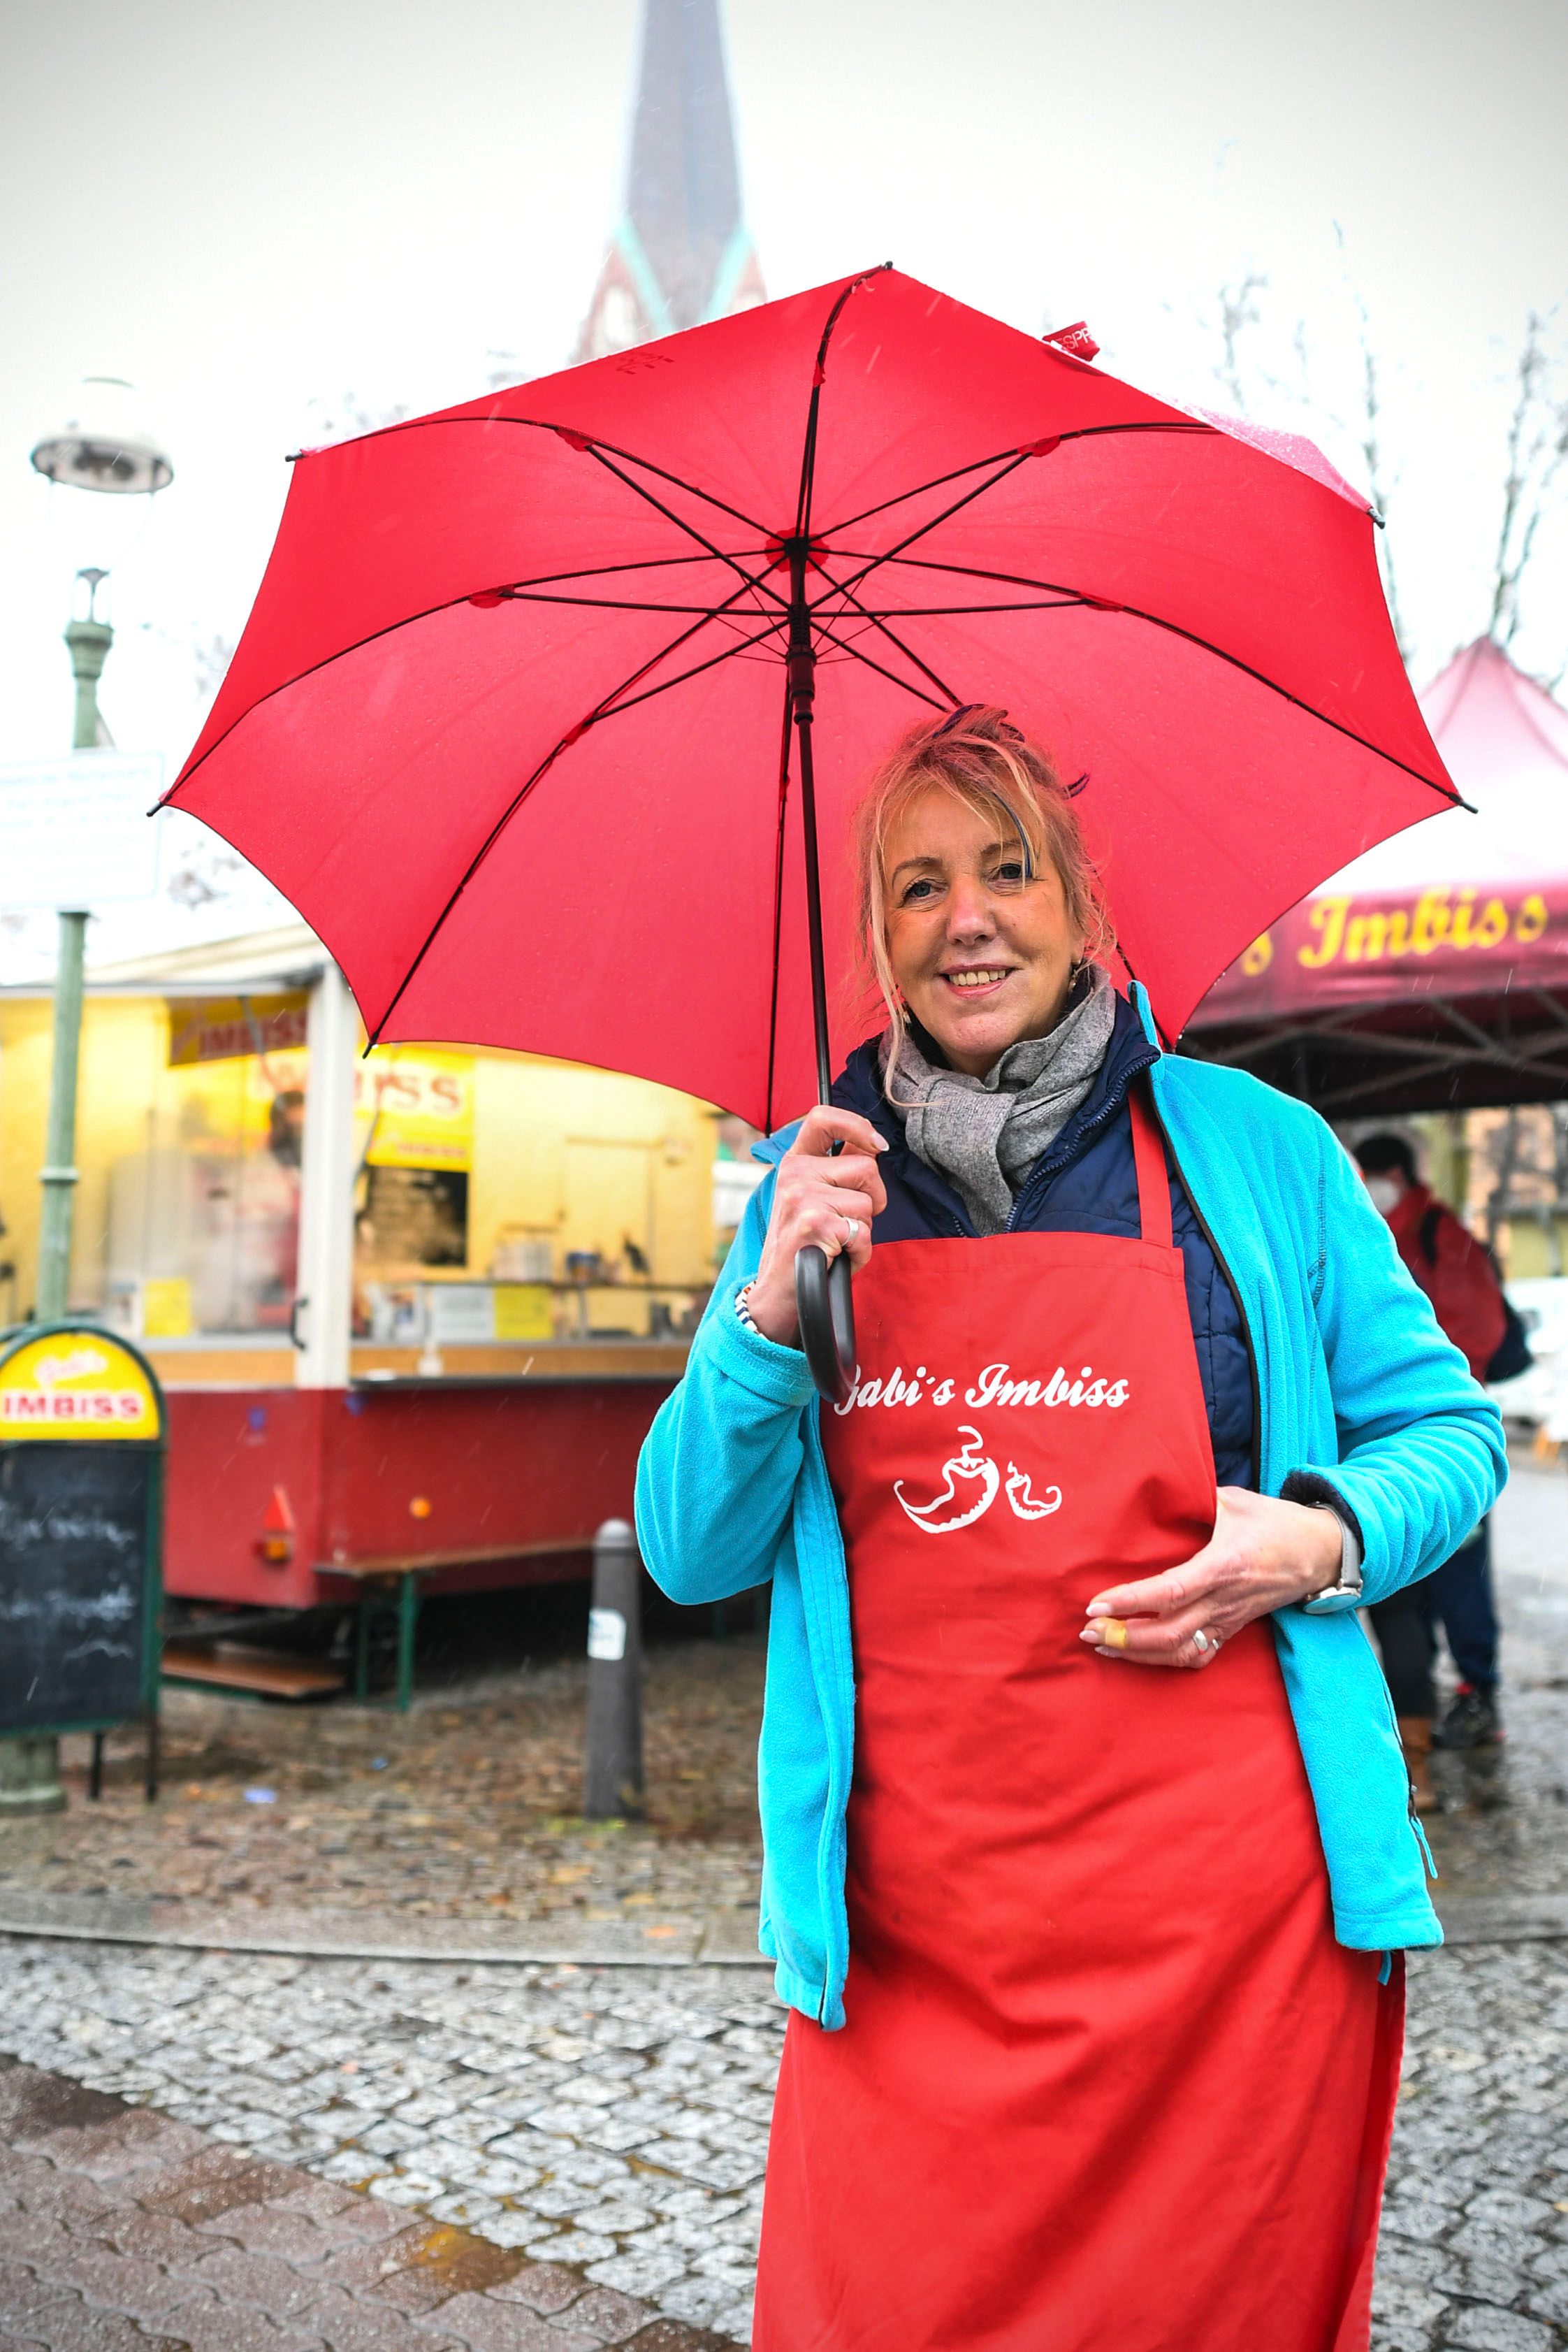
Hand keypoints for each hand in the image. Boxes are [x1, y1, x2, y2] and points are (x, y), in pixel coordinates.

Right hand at [747, 1107, 888, 1346]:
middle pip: (866, 1167)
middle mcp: (794, 1174)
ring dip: (864, 1229)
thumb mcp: (811, 1198)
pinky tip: (837, 1258)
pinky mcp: (814, 1226)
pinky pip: (863, 1233)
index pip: (823, 1117)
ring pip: (869, 1202)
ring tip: (838, 1241)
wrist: (779, 1291)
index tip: (877, 1145)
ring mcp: (801, 1199)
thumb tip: (874, 1146)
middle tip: (850, 1220)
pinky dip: (860, 1253)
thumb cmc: (805, 1244)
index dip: (858, 1125)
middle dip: (874, 1197)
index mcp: (795, 1161)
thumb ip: (836, 1169)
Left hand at [1077, 1487, 1342, 1669]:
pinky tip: (1139, 1655)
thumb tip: (1159, 1487)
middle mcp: (1223, 1600)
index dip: (1131, 1601)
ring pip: (1180, 1652)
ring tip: (1104, 1644)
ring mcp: (1229, 1620)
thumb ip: (1196, 1497)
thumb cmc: (1275, 1523)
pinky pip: (1197, 1655)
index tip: (1097, 1603)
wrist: (1320, 1553)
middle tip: (1088, 1630)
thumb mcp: (1234, 1499)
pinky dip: (1165, 1661)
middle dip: (1124, 1637)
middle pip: (1169, 1633)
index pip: (1169, 1591)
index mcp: (1221, 1566)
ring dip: (1139, 1654)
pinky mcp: (1232, 1630)